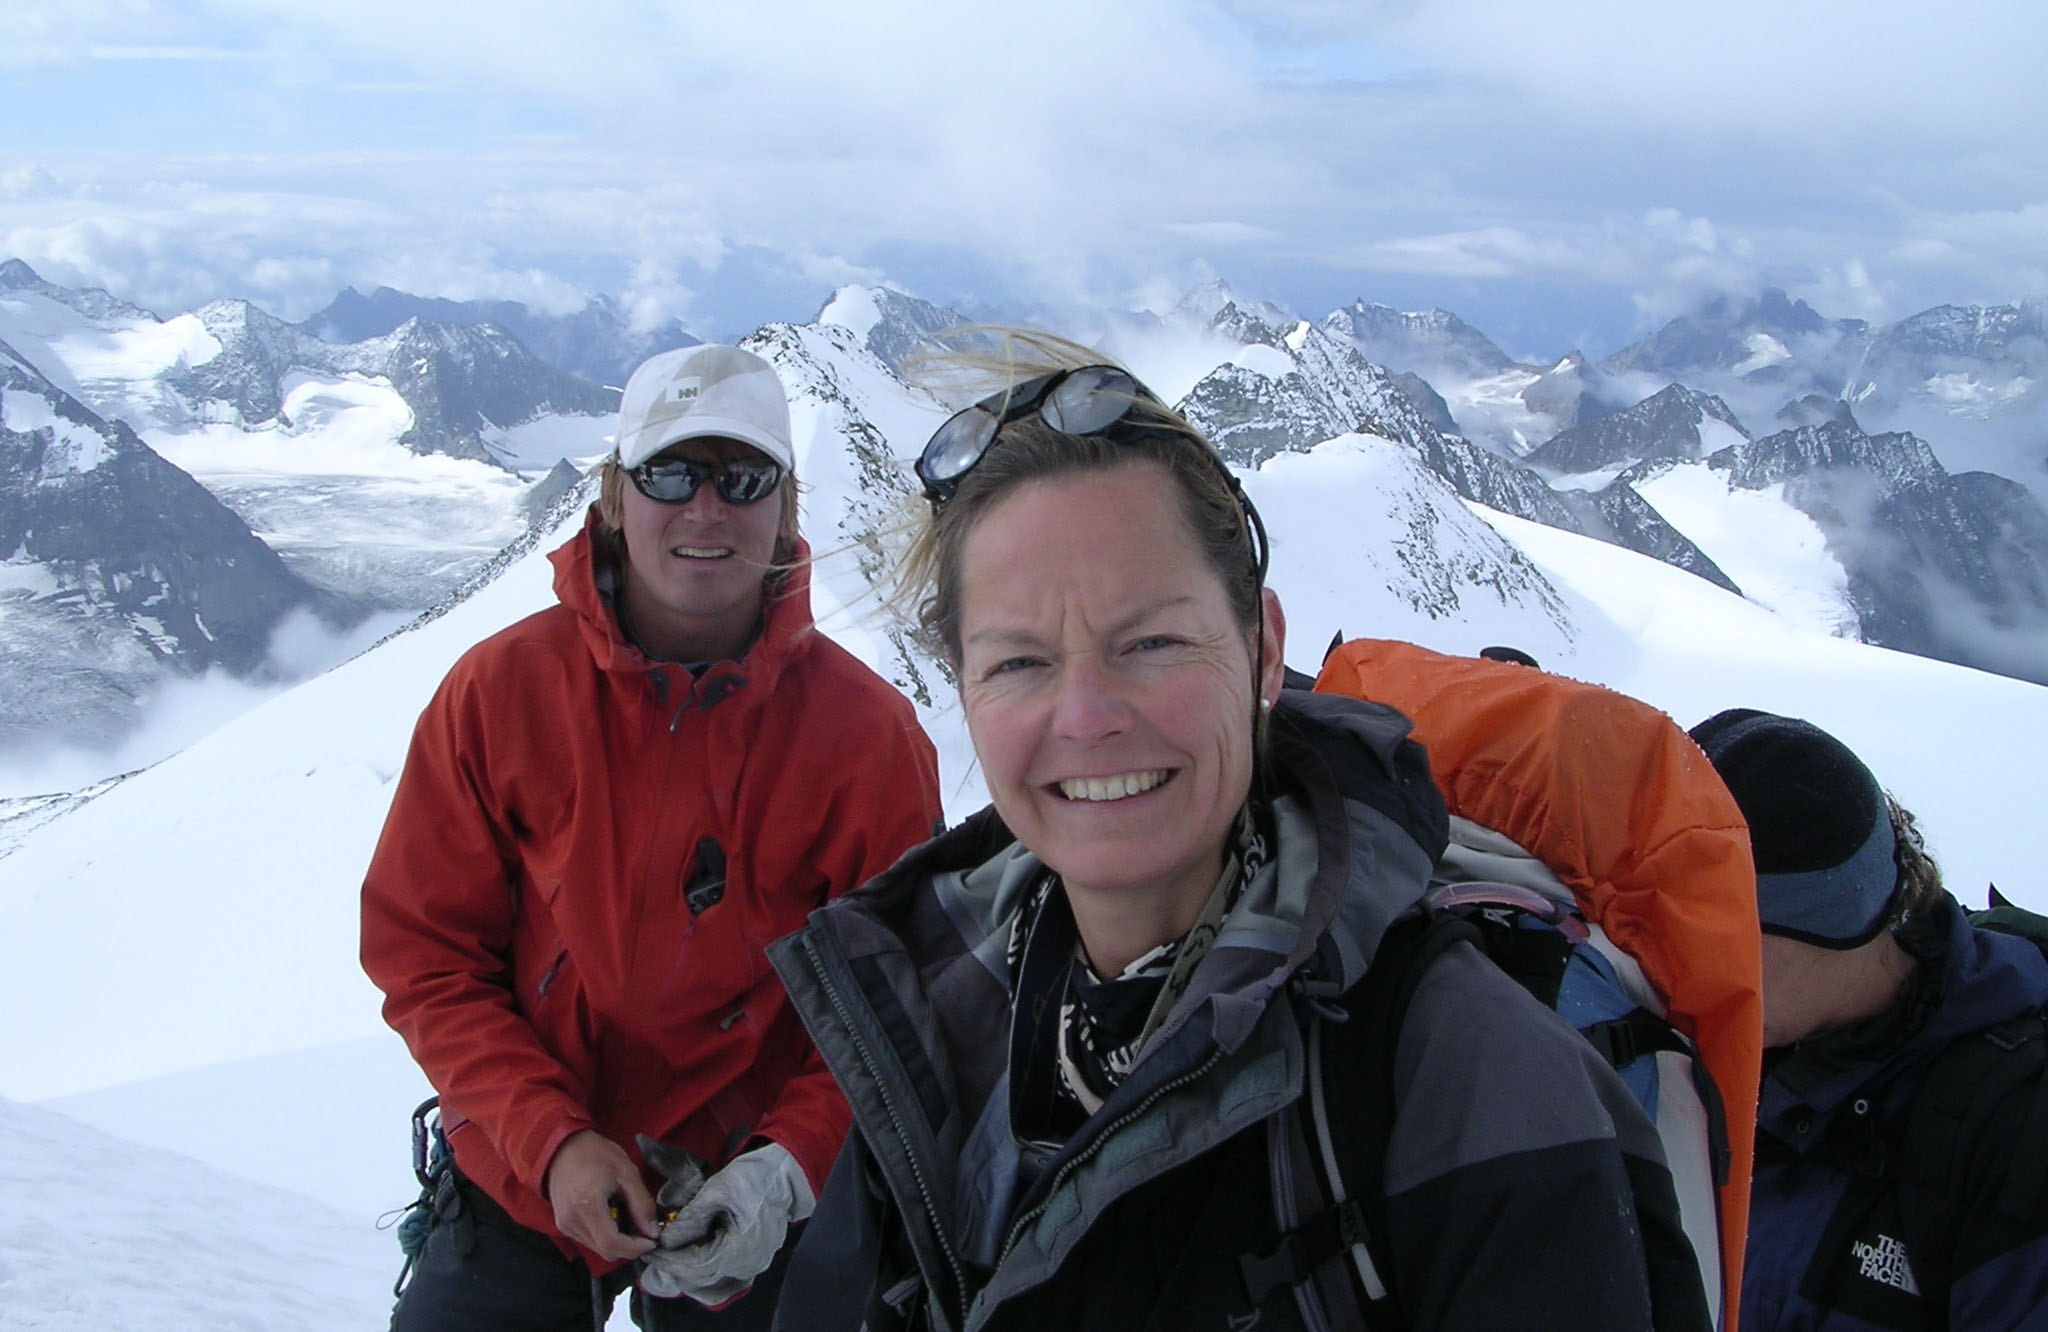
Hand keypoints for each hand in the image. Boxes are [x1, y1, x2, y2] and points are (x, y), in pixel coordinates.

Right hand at [543, 1129, 657, 1261]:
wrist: (563, 1147)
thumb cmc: (595, 1154)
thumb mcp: (626, 1172)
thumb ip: (641, 1203)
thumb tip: (652, 1231)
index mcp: (588, 1206)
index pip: (612, 1244)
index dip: (635, 1248)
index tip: (651, 1240)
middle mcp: (572, 1221)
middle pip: (606, 1251)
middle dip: (629, 1246)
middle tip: (643, 1228)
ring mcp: (565, 1225)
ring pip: (598, 1248)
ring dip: (617, 1241)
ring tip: (626, 1216)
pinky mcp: (562, 1224)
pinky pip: (588, 1240)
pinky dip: (604, 1235)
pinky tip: (611, 1215)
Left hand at [639, 1142, 814, 1305]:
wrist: (783, 1173)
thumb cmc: (753, 1178)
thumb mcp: (717, 1190)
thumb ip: (691, 1219)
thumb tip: (668, 1240)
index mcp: (740, 1248)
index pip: (696, 1267)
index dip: (670, 1261)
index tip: (650, 1252)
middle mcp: (748, 1263)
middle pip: (704, 1276)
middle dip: (677, 1264)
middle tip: (657, 1251)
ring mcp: (754, 1263)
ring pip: (713, 1275)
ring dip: (690, 1264)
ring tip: (673, 1249)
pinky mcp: (755, 1257)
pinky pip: (725, 1269)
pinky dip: (706, 1262)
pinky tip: (694, 1249)